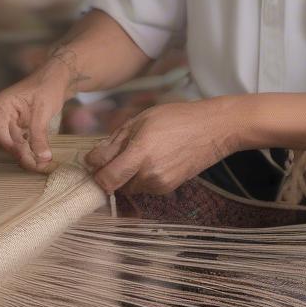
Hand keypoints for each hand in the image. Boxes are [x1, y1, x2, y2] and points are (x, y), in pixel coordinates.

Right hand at [0, 55, 81, 171]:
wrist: (59, 77)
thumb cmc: (48, 87)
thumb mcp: (43, 111)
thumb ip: (39, 135)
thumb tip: (42, 158)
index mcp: (1, 106)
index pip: (0, 134)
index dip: (12, 149)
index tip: (28, 159)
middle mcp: (1, 114)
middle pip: (7, 141)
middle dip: (23, 155)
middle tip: (39, 166)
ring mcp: (10, 120)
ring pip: (15, 144)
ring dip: (28, 155)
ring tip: (42, 165)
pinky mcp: (19, 125)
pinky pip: (22, 141)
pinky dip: (31, 149)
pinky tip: (41, 157)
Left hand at [84, 98, 243, 194]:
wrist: (212, 129)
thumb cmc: (177, 117)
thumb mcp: (141, 120)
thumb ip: (114, 141)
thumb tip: (92, 158)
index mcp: (140, 153)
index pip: (106, 179)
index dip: (94, 173)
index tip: (92, 162)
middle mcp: (149, 174)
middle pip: (115, 184)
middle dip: (110, 171)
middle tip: (117, 152)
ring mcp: (160, 184)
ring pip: (129, 186)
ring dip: (126, 174)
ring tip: (141, 152)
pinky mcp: (168, 188)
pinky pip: (144, 187)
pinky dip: (142, 176)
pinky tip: (154, 158)